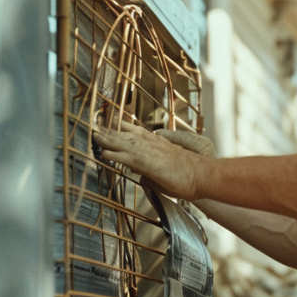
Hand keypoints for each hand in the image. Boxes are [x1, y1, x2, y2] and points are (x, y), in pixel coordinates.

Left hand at [92, 123, 211, 199]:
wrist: (203, 175)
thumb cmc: (189, 175)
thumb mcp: (168, 168)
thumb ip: (152, 169)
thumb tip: (141, 174)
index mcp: (157, 143)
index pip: (135, 131)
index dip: (121, 126)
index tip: (108, 120)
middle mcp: (152, 144)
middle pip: (126, 133)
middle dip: (109, 129)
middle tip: (94, 123)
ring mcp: (150, 152)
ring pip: (124, 142)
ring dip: (107, 138)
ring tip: (93, 135)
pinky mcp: (149, 163)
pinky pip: (128, 157)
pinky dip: (115, 154)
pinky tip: (103, 154)